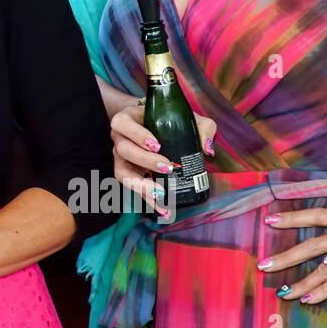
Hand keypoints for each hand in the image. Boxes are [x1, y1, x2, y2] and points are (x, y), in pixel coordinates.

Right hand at [111, 101, 216, 215]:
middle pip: (123, 149)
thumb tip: (206, 149)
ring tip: (161, 195)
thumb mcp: (185, 117)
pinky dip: (147, 200)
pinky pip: (132, 188)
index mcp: (127, 119)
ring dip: (140, 184)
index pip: (121, 123)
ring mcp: (121, 157)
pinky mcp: (129, 174)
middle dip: (144, 161)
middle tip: (168, 167)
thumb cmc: (169, 120)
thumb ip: (202, 127)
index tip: (157, 145)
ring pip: (122, 172)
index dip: (136, 134)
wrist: (157, 128)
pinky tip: (164, 210)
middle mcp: (120, 138)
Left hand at [259, 203, 326, 303]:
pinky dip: (321, 291)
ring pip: (319, 267)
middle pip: (308, 245)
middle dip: (285, 257)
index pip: (315, 216)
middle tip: (262, 264)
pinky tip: (306, 299)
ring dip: (298, 281)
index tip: (270, 219)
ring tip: (279, 291)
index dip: (292, 217)